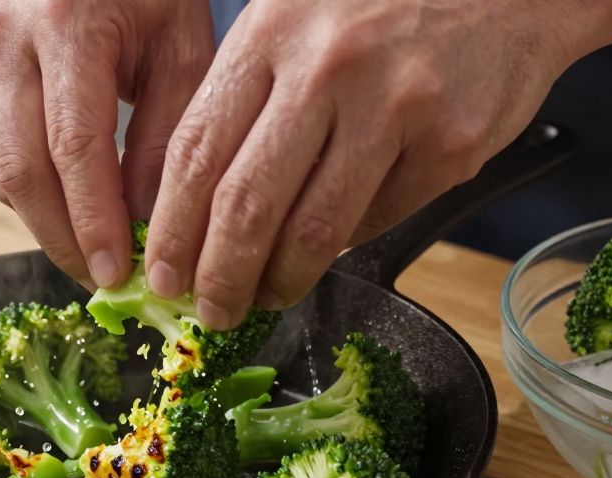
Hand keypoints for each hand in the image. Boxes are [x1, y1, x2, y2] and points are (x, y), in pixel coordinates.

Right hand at [0, 0, 215, 288]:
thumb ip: (165, 136)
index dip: (93, 219)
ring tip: (93, 257)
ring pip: (1, 171)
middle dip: (62, 240)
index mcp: (65, 21)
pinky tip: (72, 213)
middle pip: (22, 169)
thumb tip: (146, 227)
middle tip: (102, 282)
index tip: (117, 273)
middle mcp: (6, 37)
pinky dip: (34, 195)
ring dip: (46, 225)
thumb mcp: (181, 48)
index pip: (73, 145)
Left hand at [144, 0, 582, 328]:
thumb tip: (198, 213)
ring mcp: (393, 106)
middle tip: (212, 312)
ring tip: (267, 297)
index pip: (195, 153)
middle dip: (219, 277)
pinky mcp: (450, 143)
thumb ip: (248, 99)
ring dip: (282, 281)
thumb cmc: (385, 4)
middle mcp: (326, 68)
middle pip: (246, 205)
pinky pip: (380, 220)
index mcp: (271, 35)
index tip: (161, 274)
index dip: (171, 229)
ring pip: (314, 230)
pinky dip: (349, 244)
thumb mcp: (296, 20)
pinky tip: (335, 244)